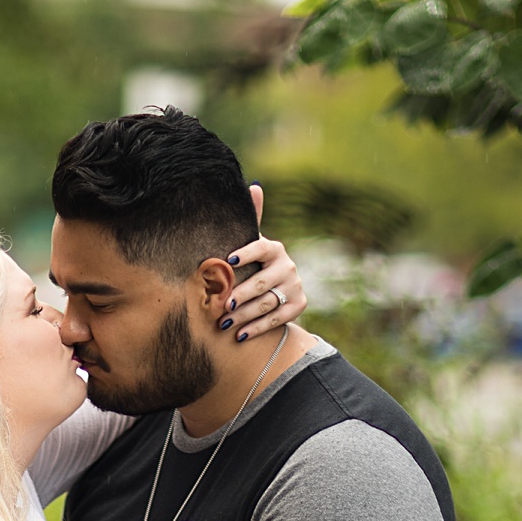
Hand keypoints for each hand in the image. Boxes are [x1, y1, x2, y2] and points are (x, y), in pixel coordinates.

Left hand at [224, 189, 307, 341]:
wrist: (277, 293)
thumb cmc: (254, 266)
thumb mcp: (251, 245)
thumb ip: (250, 221)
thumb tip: (253, 185)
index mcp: (274, 249)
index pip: (261, 248)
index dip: (246, 253)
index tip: (228, 260)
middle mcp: (288, 266)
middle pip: (262, 282)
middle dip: (241, 295)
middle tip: (222, 305)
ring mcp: (295, 286)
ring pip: (267, 303)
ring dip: (245, 316)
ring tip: (224, 323)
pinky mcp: (299, 305)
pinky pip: (276, 319)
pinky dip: (257, 328)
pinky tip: (239, 335)